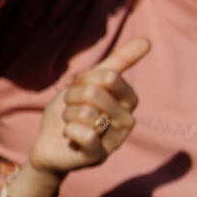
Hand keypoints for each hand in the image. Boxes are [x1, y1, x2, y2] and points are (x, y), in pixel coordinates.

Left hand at [25, 36, 150, 177]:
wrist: (49, 145)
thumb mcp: (90, 83)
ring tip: (70, 123)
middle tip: (71, 108)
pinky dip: (67, 132)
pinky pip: (83, 134)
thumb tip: (147, 40)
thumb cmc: (72, 112)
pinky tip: (70, 138)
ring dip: (68, 115)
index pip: (109, 77)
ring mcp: (115, 140)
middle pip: (95, 93)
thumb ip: (118, 62)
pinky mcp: (99, 156)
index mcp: (129, 100)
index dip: (84, 79)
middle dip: (72, 97)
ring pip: (86, 113)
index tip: (77, 89)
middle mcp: (128, 120)